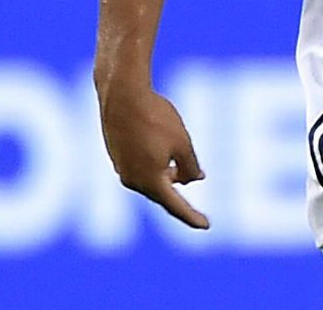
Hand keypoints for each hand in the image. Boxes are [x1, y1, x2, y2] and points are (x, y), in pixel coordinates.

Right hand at [98, 85, 209, 228]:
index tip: (206, 226)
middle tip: (197, 200)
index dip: (192, 216)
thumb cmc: (156, 118)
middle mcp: (132, 180)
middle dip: (179, 194)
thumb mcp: (183, 143)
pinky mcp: (117, 155)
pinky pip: (140, 169)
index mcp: (151, 181)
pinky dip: (155, 168)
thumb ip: (190, 166)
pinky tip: (164, 157)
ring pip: (150, 181)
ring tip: (182, 173)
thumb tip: (195, 180)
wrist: (122, 95)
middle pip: (161, 194)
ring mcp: (122, 168)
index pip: (175, 206)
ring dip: (167, 179)